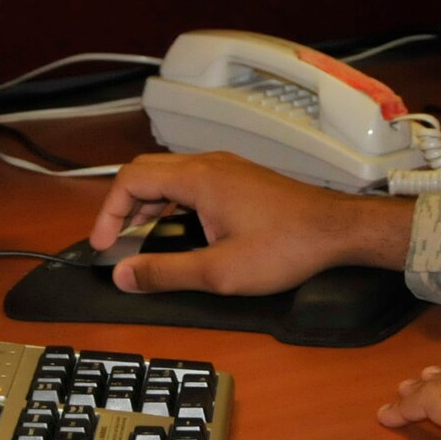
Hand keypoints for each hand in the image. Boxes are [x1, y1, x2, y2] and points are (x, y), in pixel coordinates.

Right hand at [89, 151, 411, 294]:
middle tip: (114, 241)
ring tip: (140, 238)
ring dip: (147, 204)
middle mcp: (209, 163)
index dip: (108, 213)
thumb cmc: (285, 247)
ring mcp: (226, 167)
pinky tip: (177, 229)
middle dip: (122, 206)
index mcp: (198, 179)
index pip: (131, 180)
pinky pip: (190, 180)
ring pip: (168, 175)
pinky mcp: (239, 178)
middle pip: (146, 172)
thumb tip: (124, 276)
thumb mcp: (219, 272)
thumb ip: (166, 273)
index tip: (103, 245)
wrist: (336, 230)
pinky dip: (170, 201)